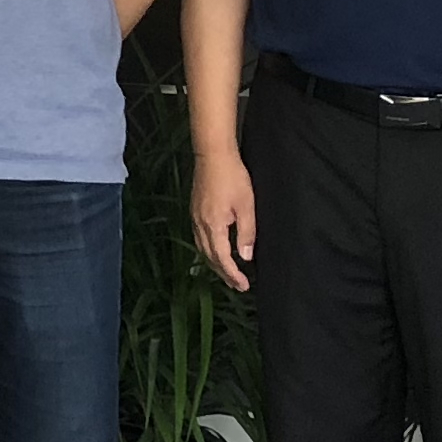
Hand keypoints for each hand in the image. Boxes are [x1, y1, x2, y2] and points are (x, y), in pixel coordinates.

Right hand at [192, 147, 257, 288]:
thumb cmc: (232, 177)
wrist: (213, 155)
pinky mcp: (195, 210)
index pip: (222, 258)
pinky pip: (199, 238)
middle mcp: (200, 224)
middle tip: (237, 285)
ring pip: (202, 248)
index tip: (244, 285)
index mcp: (213, 225)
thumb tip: (245, 256)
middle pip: (209, 257)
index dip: (233, 274)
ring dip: (215, 264)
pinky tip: (215, 250)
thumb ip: (246, 233)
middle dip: (223, 273)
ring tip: (227, 273)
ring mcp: (195, 217)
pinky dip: (208, 250)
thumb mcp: (246, 206)